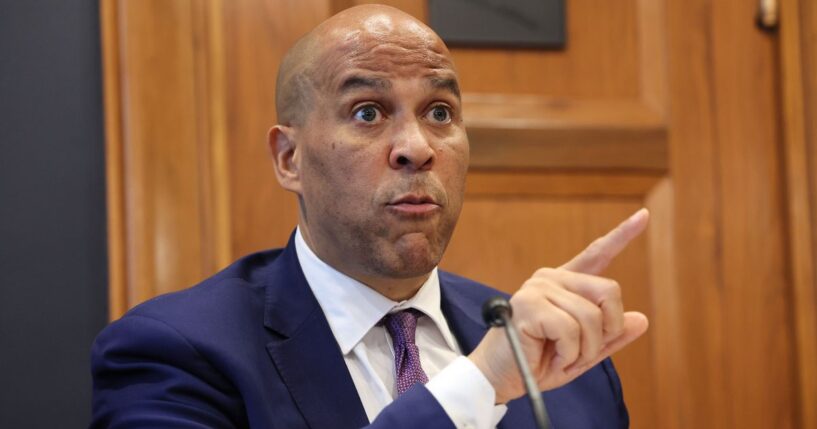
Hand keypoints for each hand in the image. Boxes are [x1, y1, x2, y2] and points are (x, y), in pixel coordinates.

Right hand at [468, 208, 650, 403]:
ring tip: (561, 357)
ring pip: (591, 316)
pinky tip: (549, 356)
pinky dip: (567, 353)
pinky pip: (570, 330)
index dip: (621, 235)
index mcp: (564, 284)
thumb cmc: (537, 363)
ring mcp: (537, 289)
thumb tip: (641, 319)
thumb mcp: (583, 352)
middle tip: (583, 351)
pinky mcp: (529, 305)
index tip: (643, 216)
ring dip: (584, 349)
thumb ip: (610, 336)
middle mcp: (550, 278)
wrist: (501, 379)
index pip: (596, 255)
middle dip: (607, 330)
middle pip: (609, 291)